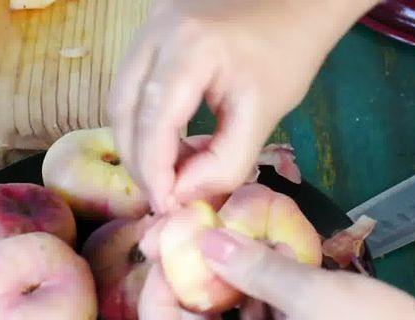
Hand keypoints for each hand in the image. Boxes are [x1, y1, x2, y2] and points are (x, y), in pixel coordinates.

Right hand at [108, 0, 378, 212]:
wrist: (294, 3)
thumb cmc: (287, 54)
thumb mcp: (265, 115)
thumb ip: (226, 161)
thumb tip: (182, 194)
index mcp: (192, 48)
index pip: (154, 119)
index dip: (153, 169)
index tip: (164, 205)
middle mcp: (158, 32)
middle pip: (124, 109)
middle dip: (138, 160)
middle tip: (159, 195)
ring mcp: (148, 27)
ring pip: (120, 98)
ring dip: (135, 142)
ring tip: (163, 173)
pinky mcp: (148, 32)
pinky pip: (131, 84)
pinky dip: (141, 121)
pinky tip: (165, 143)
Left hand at [138, 228, 414, 319]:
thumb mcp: (315, 294)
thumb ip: (256, 268)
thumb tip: (205, 242)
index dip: (155, 300)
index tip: (165, 256)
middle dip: (192, 288)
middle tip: (198, 244)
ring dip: (234, 289)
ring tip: (245, 245)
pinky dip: (267, 298)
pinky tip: (286, 266)